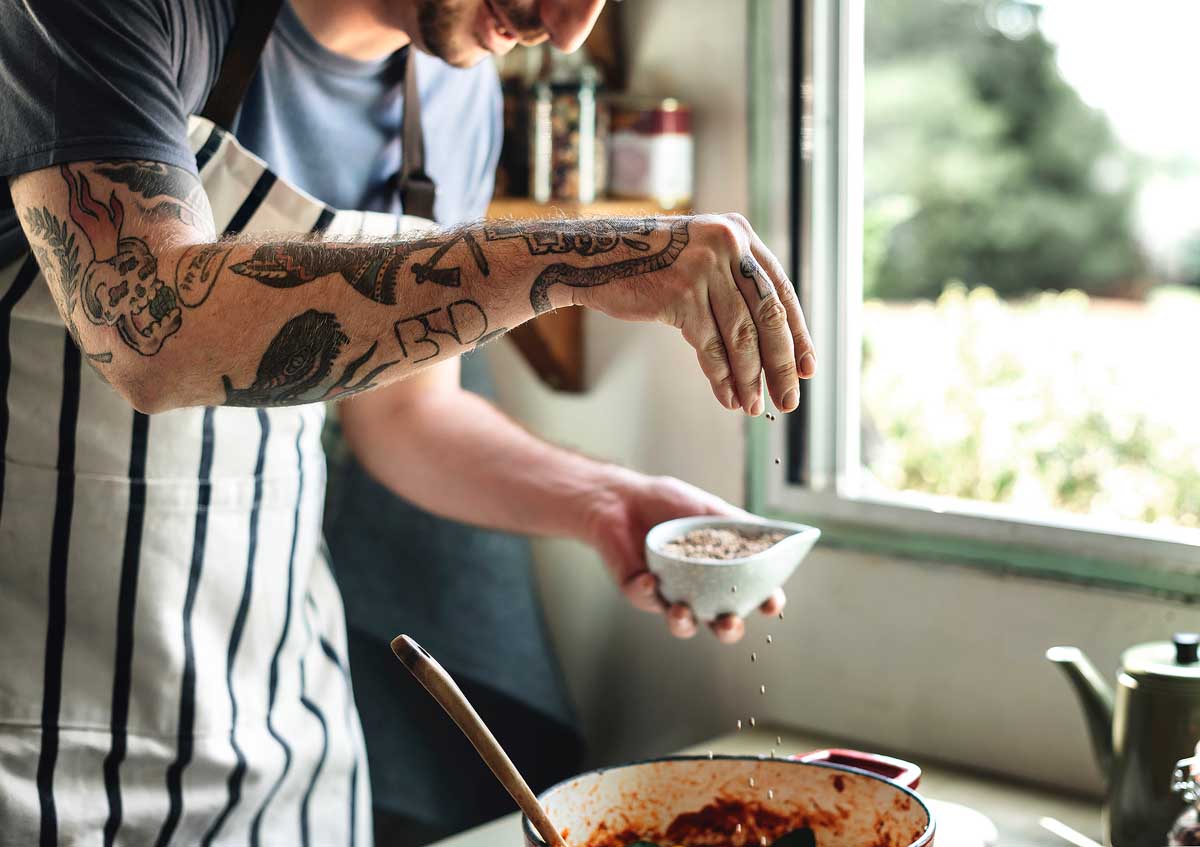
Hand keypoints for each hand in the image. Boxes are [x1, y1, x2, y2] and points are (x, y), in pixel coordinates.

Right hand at [572, 213, 815, 416]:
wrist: (592, 256)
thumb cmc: (646, 265)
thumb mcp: (699, 258)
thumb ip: (734, 283)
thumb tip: (772, 342)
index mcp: (739, 234)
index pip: (781, 291)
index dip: (798, 335)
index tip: (807, 369)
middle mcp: (728, 244)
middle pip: (769, 316)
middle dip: (782, 364)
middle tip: (789, 399)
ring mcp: (704, 267)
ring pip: (741, 335)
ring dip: (751, 378)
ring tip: (755, 406)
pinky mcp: (681, 292)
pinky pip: (710, 345)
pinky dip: (722, 377)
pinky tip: (729, 397)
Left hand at [582, 470, 786, 642]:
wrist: (623, 497)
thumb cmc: (668, 503)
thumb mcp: (709, 509)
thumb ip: (740, 525)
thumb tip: (777, 535)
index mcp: (722, 572)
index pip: (752, 594)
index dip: (765, 602)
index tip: (771, 604)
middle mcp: (699, 590)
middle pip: (721, 623)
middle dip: (729, 630)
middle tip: (728, 622)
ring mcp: (669, 594)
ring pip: (683, 624)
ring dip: (684, 623)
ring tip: (681, 610)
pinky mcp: (638, 592)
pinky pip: (645, 599)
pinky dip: (647, 591)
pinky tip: (649, 578)